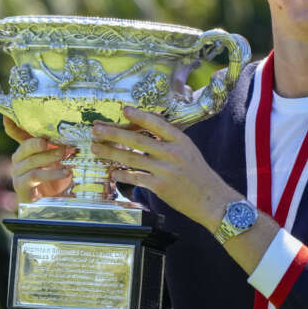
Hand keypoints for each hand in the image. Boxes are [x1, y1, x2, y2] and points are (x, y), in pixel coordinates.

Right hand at [4, 116, 72, 202]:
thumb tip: (72, 134)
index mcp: (26, 149)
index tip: (8, 115)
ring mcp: (18, 173)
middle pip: (25, 147)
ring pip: (32, 161)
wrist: (51, 203)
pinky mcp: (21, 186)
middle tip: (59, 142)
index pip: (16, 133)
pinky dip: (52, 174)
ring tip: (66, 155)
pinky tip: (65, 172)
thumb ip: (59, 146)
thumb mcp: (58, 159)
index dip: (11, 123)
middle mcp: (18, 159)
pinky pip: (35, 176)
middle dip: (41, 143)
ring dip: (50, 158)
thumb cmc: (55, 177)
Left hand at [90, 107, 237, 231]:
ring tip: (96, 148)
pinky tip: (112, 172)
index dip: (139, 116)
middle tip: (97, 129)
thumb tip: (147, 133)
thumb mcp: (189, 150)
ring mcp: (165, 170)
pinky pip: (136, 178)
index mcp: (180, 140)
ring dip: (111, 152)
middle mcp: (172, 153)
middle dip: (114, 133)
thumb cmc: (199, 175)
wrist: (211, 199)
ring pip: (132, 158)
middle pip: (137, 140)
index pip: (157, 123)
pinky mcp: (160, 186)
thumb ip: (170, 141)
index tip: (123, 110)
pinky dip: (122, 174)